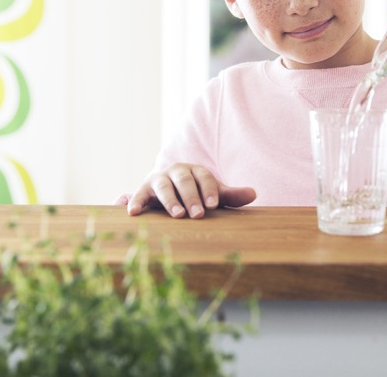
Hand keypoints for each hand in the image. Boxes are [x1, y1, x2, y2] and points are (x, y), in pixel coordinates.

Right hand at [117, 163, 256, 217]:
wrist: (169, 189)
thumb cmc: (197, 194)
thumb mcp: (213, 194)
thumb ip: (231, 195)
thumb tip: (254, 194)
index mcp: (197, 171)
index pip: (205, 178)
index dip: (209, 190)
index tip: (213, 205)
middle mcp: (177, 171)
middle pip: (184, 181)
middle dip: (191, 197)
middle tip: (197, 214)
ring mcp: (160, 179)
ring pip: (164, 187)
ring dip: (170, 200)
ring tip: (177, 215)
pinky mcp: (144, 189)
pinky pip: (139, 194)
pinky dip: (135, 201)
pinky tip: (133, 212)